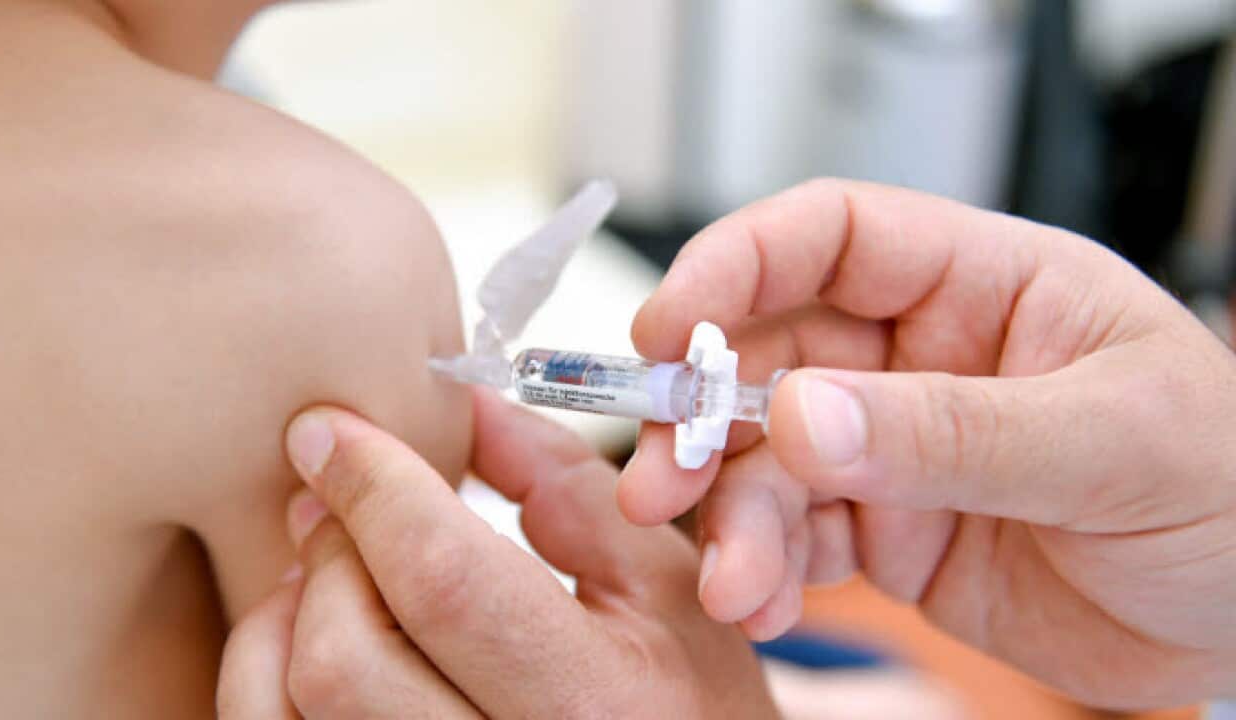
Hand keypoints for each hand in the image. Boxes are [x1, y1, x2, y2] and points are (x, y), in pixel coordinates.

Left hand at [217, 388, 777, 718]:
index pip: (444, 581)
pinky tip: (319, 634)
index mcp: (593, 705)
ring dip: (286, 611)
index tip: (327, 429)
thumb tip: (456, 400)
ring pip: (285, 710)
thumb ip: (562, 480)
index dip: (371, 486)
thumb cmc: (683, 701)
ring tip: (338, 570)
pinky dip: (268, 673)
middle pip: (343, 656)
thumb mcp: (659, 580)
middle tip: (344, 501)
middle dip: (329, 550)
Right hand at [619, 178, 1235, 707]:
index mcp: (984, 286)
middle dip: (702, 414)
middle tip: (662, 478)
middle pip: (770, 354)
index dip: (737, 264)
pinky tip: (763, 604)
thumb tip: (803, 416)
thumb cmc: (1232, 493)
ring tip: (734, 583)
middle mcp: (922, 357)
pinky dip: (765, 572)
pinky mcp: (888, 531)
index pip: (833, 237)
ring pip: (769, 460)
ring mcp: (897, 447)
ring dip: (731, 517)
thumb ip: (955, 431)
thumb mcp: (1111, 444)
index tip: (669, 326)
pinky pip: (796, 539)